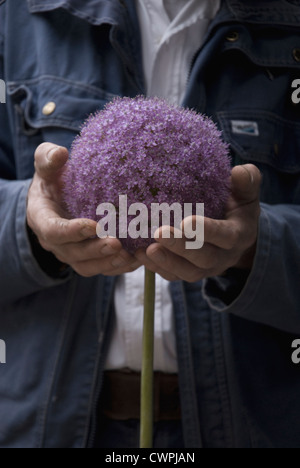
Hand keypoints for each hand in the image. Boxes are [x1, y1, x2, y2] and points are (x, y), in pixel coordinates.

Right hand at [27, 143, 140, 276]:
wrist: (54, 199)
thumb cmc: (52, 179)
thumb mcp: (46, 165)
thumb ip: (48, 158)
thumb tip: (60, 153)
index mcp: (42, 218)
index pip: (53, 230)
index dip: (72, 231)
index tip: (93, 226)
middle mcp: (54, 242)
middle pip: (73, 253)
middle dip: (95, 251)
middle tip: (116, 243)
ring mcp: (70, 253)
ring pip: (86, 266)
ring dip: (107, 263)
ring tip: (128, 256)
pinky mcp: (86, 259)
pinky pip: (100, 268)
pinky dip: (118, 267)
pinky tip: (136, 260)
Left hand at [135, 165, 261, 281]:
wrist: (235, 233)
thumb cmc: (237, 206)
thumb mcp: (246, 193)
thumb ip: (247, 181)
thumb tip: (238, 171)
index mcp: (239, 235)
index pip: (225, 236)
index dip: (207, 231)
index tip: (187, 221)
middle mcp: (223, 256)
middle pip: (203, 258)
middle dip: (181, 247)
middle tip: (159, 233)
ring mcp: (206, 268)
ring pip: (188, 272)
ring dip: (166, 261)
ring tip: (146, 249)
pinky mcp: (189, 272)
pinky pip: (173, 276)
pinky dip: (156, 267)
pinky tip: (138, 254)